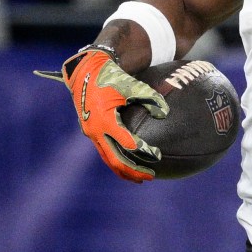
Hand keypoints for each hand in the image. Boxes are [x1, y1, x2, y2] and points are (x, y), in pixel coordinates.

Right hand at [57, 46, 166, 181]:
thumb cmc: (111, 77)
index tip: (157, 154)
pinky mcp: (91, 132)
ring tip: (140, 179)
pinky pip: (104, 152)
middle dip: (133, 171)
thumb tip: (165, 113)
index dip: (144, 150)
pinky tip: (128, 164)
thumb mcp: (132, 85)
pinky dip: (116, 161)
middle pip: (115, 160)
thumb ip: (150, 97)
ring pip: (108, 159)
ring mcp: (91, 133)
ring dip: (124, 170)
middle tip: (150, 176)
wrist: (85, 72)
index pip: (127, 143)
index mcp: (105, 121)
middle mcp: (95, 131)